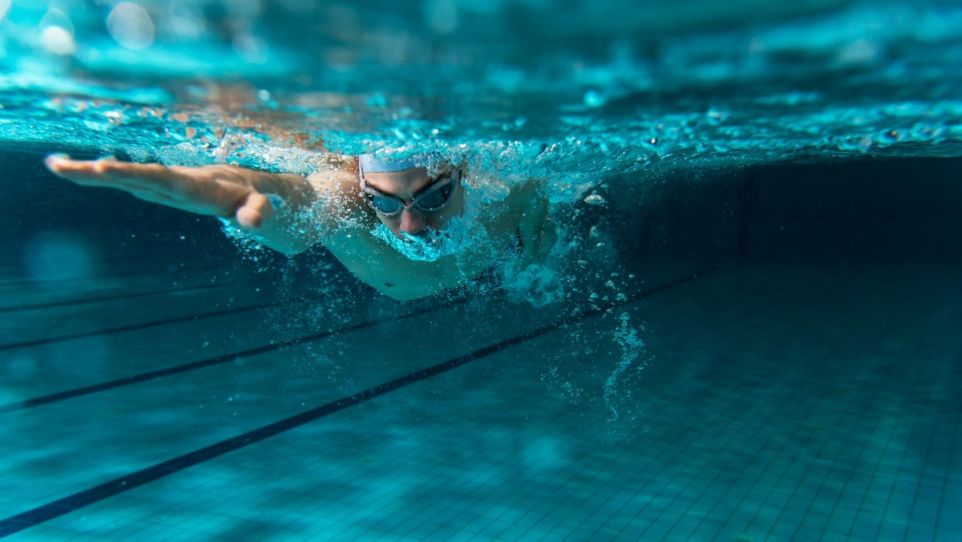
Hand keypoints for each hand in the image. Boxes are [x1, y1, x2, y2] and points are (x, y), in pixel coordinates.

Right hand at [45, 155, 274, 228]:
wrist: (256, 187)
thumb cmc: (260, 200)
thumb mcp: (264, 208)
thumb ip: (259, 213)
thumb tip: (255, 222)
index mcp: (200, 186)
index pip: (164, 179)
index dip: (135, 174)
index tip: (104, 167)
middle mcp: (178, 181)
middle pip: (137, 175)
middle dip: (102, 172)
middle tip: (62, 166)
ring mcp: (167, 185)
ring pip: (128, 178)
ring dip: (92, 172)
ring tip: (56, 165)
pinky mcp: (160, 189)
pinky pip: (129, 182)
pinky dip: (102, 176)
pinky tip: (73, 171)